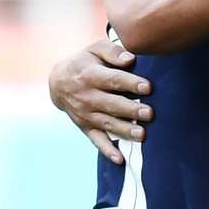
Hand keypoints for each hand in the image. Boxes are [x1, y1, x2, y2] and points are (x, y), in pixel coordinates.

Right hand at [49, 40, 154, 162]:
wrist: (58, 81)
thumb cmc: (86, 62)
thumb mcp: (95, 49)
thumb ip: (113, 52)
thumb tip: (130, 59)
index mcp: (90, 75)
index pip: (112, 80)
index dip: (130, 84)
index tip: (148, 87)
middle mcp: (86, 97)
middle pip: (111, 104)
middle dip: (131, 109)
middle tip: (150, 113)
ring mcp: (85, 114)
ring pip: (106, 124)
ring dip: (124, 130)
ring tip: (142, 135)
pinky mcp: (85, 126)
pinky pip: (96, 140)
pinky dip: (107, 150)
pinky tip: (120, 159)